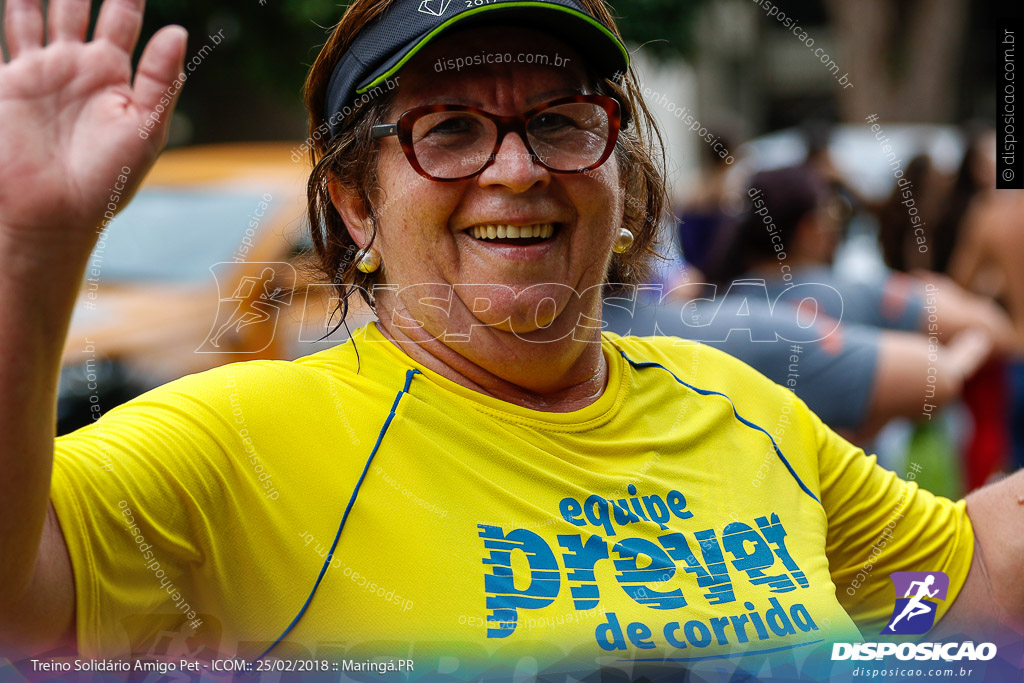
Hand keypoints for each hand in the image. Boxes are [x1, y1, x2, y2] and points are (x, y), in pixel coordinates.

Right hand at [0, 0, 186, 247]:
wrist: (54, 213)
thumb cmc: (107, 180)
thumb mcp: (145, 129)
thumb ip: (160, 79)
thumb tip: (178, 30)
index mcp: (115, 75)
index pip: (122, 16)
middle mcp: (77, 67)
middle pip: (77, 5)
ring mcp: (39, 72)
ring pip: (36, 12)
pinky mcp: (8, 83)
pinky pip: (6, 35)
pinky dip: (10, 12)